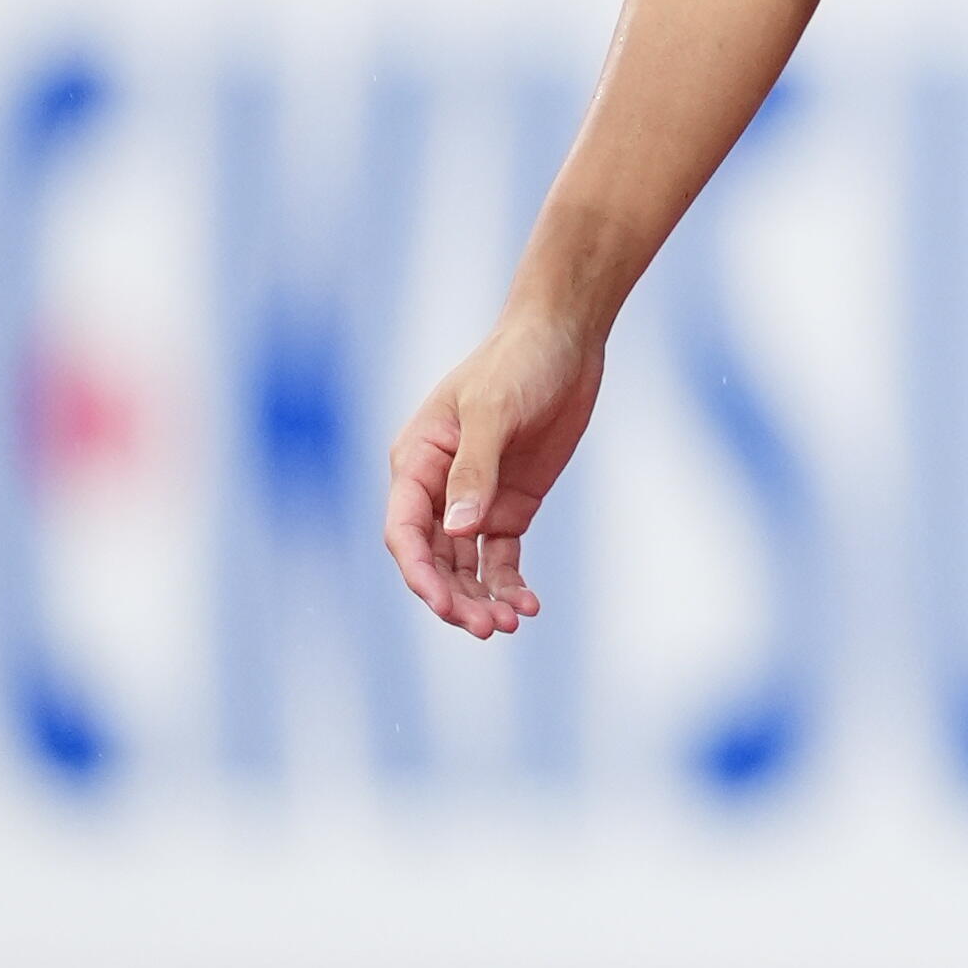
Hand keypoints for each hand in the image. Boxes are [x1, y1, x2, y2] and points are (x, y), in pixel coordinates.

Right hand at [385, 303, 606, 640]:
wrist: (563, 339)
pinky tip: (528, 605)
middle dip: (454, 597)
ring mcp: (473, 499)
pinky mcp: (510, 505)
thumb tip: (458, 530)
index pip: (404, 530)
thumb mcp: (493, 411)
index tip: (445, 605)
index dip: (419, 573)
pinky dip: (509, 584)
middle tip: (489, 628)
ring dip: (481, 598)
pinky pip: (500, 558)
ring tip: (510, 624)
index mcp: (416, 460)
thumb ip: (474, 471)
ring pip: (464, 566)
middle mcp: (437, 487)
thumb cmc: (517, 363)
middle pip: (433, 558)